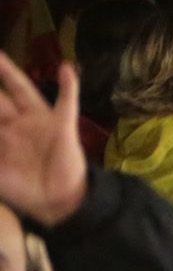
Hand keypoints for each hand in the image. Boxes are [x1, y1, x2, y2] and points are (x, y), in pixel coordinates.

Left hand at [0, 56, 87, 228]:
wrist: (56, 202)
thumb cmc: (23, 189)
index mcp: (2, 134)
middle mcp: (18, 122)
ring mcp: (40, 121)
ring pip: (22, 91)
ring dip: (10, 75)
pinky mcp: (62, 125)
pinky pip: (67, 101)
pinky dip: (68, 85)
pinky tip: (65, 68)